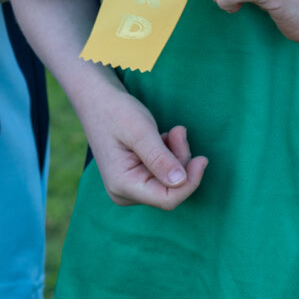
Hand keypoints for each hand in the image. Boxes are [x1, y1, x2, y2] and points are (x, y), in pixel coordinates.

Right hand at [73, 83, 206, 209]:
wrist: (97, 99)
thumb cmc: (115, 111)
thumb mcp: (139, 130)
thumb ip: (159, 157)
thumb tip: (180, 181)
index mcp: (122, 185)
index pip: (166, 199)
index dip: (189, 182)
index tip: (202, 159)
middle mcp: (124, 193)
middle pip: (169, 189)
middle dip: (181, 161)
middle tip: (178, 130)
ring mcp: (129, 187)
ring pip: (169, 181)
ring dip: (177, 155)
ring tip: (173, 130)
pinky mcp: (136, 178)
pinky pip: (163, 174)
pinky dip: (170, 155)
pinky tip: (163, 136)